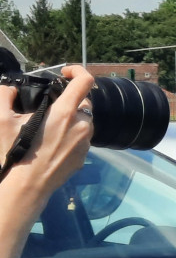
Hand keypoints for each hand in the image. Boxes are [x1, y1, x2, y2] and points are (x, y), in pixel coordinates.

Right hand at [1, 66, 93, 198]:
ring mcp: (86, 142)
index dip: (77, 70)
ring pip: (84, 121)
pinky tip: (53, 143)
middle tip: (50, 106)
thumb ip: (5, 96)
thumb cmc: (14, 152)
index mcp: (65, 112)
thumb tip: (10, 88)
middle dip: (70, 99)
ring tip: (49, 126)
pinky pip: (82, 139)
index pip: (85, 82)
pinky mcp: (84, 156)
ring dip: (71, 118)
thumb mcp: (2, 120)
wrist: (27, 186)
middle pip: (84, 102)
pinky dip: (71, 135)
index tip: (64, 72)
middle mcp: (81, 125)